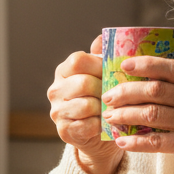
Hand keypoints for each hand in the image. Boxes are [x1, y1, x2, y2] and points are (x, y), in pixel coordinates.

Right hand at [46, 35, 122, 173]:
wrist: (100, 136)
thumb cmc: (103, 100)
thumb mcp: (103, 76)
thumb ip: (102, 57)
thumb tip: (102, 37)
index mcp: (64, 71)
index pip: (78, 60)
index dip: (98, 65)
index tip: (113, 73)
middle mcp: (56, 90)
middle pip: (83, 83)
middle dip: (105, 89)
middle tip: (118, 94)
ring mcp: (57, 111)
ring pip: (87, 105)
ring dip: (105, 108)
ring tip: (114, 109)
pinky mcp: (64, 131)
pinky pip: (88, 125)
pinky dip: (102, 124)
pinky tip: (107, 123)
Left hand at [101, 56, 173, 173]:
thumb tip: (148, 79)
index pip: (171, 67)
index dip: (145, 64)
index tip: (124, 65)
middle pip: (155, 89)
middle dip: (127, 91)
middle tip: (108, 96)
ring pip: (151, 113)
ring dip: (125, 114)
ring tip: (110, 116)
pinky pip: (156, 141)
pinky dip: (135, 141)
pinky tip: (121, 140)